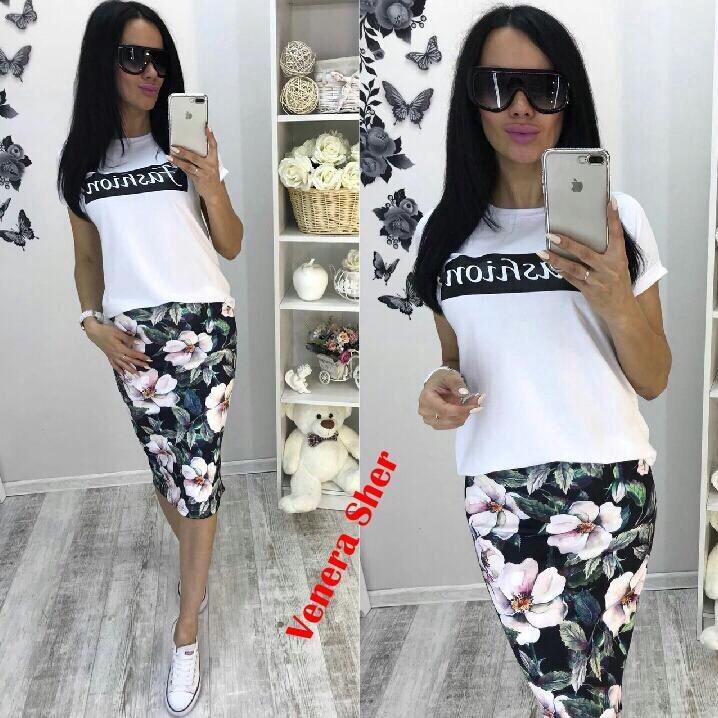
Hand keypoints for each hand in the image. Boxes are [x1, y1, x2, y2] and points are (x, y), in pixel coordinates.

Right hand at [85, 319, 151, 376]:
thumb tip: (139, 342)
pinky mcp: (108, 356)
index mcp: (120, 348)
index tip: (149, 359)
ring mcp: (112, 356)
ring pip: (123, 365)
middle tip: (147, 368)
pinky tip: (122, 374)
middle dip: (139, 364)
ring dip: (130, 370)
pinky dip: (118, 370)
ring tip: (137, 375)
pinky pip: (114, 365)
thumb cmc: (107, 330)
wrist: (94, 332)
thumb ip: (129, 338)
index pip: (133, 354)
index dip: (142, 357)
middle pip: (130, 361)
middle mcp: (117, 354)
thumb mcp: (118, 332)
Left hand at [167, 125, 222, 201]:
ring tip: (170, 155)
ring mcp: (203, 173)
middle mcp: (209, 166)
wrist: (216, 194)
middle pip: (195, 157)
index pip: (214, 147)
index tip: (207, 127)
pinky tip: (172, 162)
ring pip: (189, 165)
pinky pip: (187, 171)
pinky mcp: (197, 179)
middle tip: (175, 146)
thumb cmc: (213, 179)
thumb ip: (206, 158)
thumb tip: (195, 148)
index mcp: (214, 161)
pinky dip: (179, 166)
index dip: (211, 137)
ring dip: (178, 160)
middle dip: (184, 152)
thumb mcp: (213, 167)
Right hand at [418, 368, 484, 429]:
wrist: (438, 383)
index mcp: (426, 399)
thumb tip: (464, 393)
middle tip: (478, 399)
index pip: (445, 411)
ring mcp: (430, 419)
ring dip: (465, 414)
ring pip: (453, 423)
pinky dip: (462, 416)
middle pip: (450, 419)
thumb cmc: (441, 379)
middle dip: (466, 411)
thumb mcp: (449, 375)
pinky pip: (453, 424)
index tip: (475, 406)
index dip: (461, 410)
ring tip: (472, 402)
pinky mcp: (436, 423)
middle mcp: (426, 411)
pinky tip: (467, 407)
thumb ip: (456, 383)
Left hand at [541, 197, 634, 324]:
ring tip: (542, 251)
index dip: (614, 218)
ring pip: (573, 267)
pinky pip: (571, 278)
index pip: (617, 235)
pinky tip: (549, 263)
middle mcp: (608, 268)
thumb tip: (594, 234)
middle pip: (585, 253)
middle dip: (567, 243)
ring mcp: (597, 280)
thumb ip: (608, 251)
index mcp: (619, 258)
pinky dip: (560, 271)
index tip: (610, 202)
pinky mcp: (588, 290)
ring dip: (556, 259)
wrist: (622, 310)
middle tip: (552, 234)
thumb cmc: (620, 283)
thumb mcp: (620, 265)